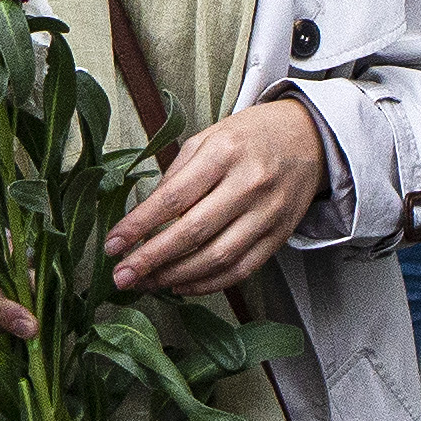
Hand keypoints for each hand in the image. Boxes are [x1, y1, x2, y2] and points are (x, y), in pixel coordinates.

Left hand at [108, 96, 327, 297]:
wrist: (308, 136)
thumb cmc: (250, 136)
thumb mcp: (208, 138)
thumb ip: (177, 175)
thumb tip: (146, 217)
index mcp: (224, 153)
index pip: (173, 198)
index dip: (139, 226)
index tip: (112, 245)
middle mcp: (248, 184)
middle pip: (193, 232)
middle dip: (151, 259)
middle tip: (122, 276)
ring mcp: (267, 213)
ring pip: (217, 258)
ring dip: (175, 276)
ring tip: (146, 283)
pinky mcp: (280, 235)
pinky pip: (241, 270)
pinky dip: (207, 284)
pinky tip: (180, 284)